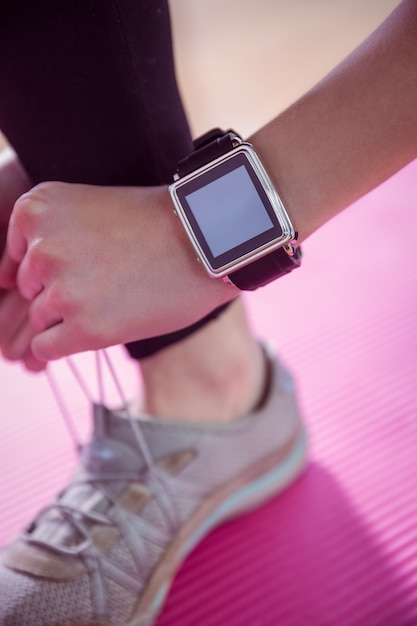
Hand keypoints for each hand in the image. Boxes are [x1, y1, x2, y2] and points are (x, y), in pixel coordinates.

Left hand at [0, 182, 236, 360]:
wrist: (206, 241)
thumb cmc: (154, 225)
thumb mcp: (87, 211)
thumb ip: (46, 239)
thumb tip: (6, 286)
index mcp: (36, 210)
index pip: (17, 257)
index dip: (51, 268)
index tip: (86, 264)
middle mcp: (41, 249)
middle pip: (29, 289)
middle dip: (62, 291)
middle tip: (109, 279)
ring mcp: (62, 291)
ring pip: (40, 319)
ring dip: (71, 316)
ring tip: (117, 297)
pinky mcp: (85, 328)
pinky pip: (47, 348)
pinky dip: (66, 343)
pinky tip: (102, 325)